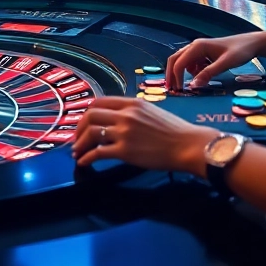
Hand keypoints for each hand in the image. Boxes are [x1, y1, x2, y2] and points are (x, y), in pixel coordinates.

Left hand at [72, 97, 216, 171]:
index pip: (99, 102)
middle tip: (77, 140)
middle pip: (90, 116)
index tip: (84, 124)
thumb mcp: (152, 111)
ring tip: (77, 152)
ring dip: (79, 144)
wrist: (188, 145)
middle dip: (79, 128)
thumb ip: (134, 112)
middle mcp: (125, 115)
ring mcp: (124, 133)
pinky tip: (84, 162)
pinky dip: (86, 158)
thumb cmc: (175, 130)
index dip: (87, 113)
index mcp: (132, 103)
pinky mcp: (125, 151)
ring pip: (90, 133)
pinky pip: (97, 153)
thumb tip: (119, 117)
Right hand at [165, 33, 265, 90]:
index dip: (176, 77)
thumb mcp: (225, 64)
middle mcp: (195, 46)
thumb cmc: (240, 51)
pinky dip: (193, 71)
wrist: (251, 43)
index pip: (179, 63)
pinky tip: (204, 75)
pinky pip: (192, 63)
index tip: (179, 91)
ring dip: (183, 73)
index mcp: (197, 46)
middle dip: (172, 75)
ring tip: (192, 84)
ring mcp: (199, 49)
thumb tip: (193, 86)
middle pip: (175, 60)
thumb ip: (208, 74)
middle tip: (172, 89)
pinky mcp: (203, 53)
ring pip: (182, 62)